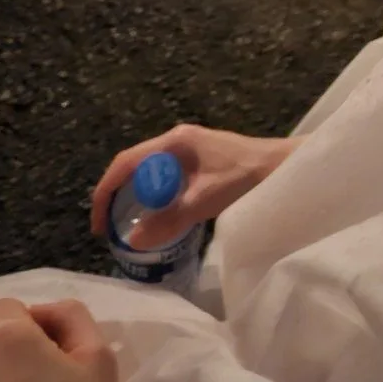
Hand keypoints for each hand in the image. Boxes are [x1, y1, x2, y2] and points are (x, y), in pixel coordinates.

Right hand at [91, 122, 299, 248]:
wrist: (282, 167)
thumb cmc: (246, 178)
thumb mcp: (205, 200)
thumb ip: (170, 220)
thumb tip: (133, 241)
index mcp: (175, 141)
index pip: (126, 163)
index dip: (106, 192)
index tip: (100, 225)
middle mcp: (177, 140)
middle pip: (134, 165)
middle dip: (118, 196)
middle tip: (111, 230)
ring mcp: (189, 149)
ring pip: (149, 172)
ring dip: (137, 198)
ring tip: (129, 227)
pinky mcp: (199, 160)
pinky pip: (166, 178)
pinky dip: (155, 197)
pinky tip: (160, 217)